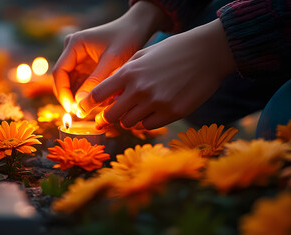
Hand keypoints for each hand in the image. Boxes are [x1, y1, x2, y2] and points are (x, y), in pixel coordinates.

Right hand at [52, 1, 165, 112]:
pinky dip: (88, 94)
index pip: (59, 72)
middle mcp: (72, 51)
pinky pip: (82, 84)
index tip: (72, 109)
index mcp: (74, 45)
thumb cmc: (126, 40)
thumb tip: (79, 104)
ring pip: (72, 85)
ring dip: (80, 98)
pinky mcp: (87, 67)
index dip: (63, 92)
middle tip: (81, 114)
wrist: (137, 29)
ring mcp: (78, 59)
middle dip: (70, 98)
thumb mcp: (111, 62)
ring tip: (94, 109)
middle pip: (63, 80)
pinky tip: (100, 102)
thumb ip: (95, 82)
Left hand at [78, 19, 236, 128]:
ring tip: (137, 109)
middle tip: (110, 116)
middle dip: (108, 117)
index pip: (97, 94)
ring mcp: (156, 103)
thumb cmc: (172, 52)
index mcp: (129, 72)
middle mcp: (140, 89)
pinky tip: (153, 111)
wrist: (207, 54)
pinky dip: (147, 122)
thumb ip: (124, 73)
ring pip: (129, 123)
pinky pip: (149, 126)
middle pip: (111, 115)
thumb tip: (109, 95)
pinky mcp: (172, 113)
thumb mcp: (143, 55)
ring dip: (129, 119)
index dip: (87, 105)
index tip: (84, 110)